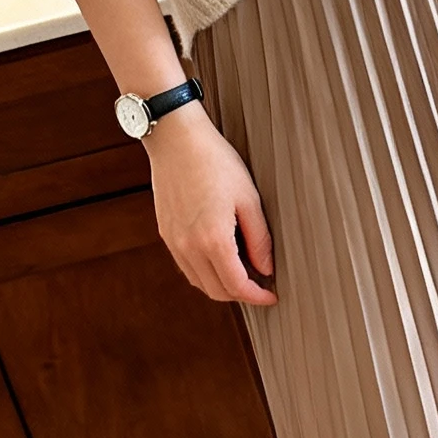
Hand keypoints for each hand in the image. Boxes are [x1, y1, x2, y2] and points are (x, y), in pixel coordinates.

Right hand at [147, 105, 276, 306]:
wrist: (177, 141)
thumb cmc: (215, 162)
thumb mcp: (249, 199)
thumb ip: (259, 239)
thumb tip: (266, 269)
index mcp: (213, 240)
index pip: (237, 286)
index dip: (257, 296)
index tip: (271, 295)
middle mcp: (189, 247)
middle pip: (216, 291)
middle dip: (241, 295)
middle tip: (261, 284)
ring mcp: (174, 242)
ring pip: (199, 282)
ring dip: (222, 285)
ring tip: (243, 271)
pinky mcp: (166, 234)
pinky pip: (186, 267)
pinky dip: (205, 272)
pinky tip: (220, 257)